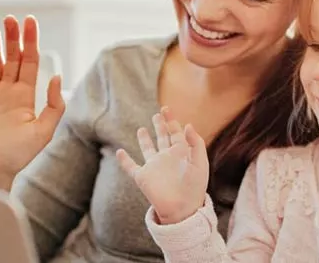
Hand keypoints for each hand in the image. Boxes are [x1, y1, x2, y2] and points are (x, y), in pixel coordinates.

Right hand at [0, 15, 65, 190]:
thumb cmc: (18, 156)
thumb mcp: (44, 131)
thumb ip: (54, 105)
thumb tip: (56, 77)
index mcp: (25, 97)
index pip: (29, 62)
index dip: (30, 41)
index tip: (30, 22)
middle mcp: (7, 94)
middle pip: (11, 59)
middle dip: (13, 38)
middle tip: (12, 18)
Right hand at [117, 109, 209, 224]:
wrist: (182, 209)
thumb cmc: (194, 188)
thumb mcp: (200, 163)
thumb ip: (196, 143)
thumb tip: (188, 125)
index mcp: (181, 155)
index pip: (176, 134)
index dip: (172, 122)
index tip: (167, 110)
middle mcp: (166, 159)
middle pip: (163, 139)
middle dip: (160, 126)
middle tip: (159, 113)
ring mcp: (154, 168)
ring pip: (148, 150)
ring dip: (144, 140)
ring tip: (142, 129)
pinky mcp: (143, 177)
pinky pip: (130, 167)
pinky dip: (124, 160)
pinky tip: (119, 152)